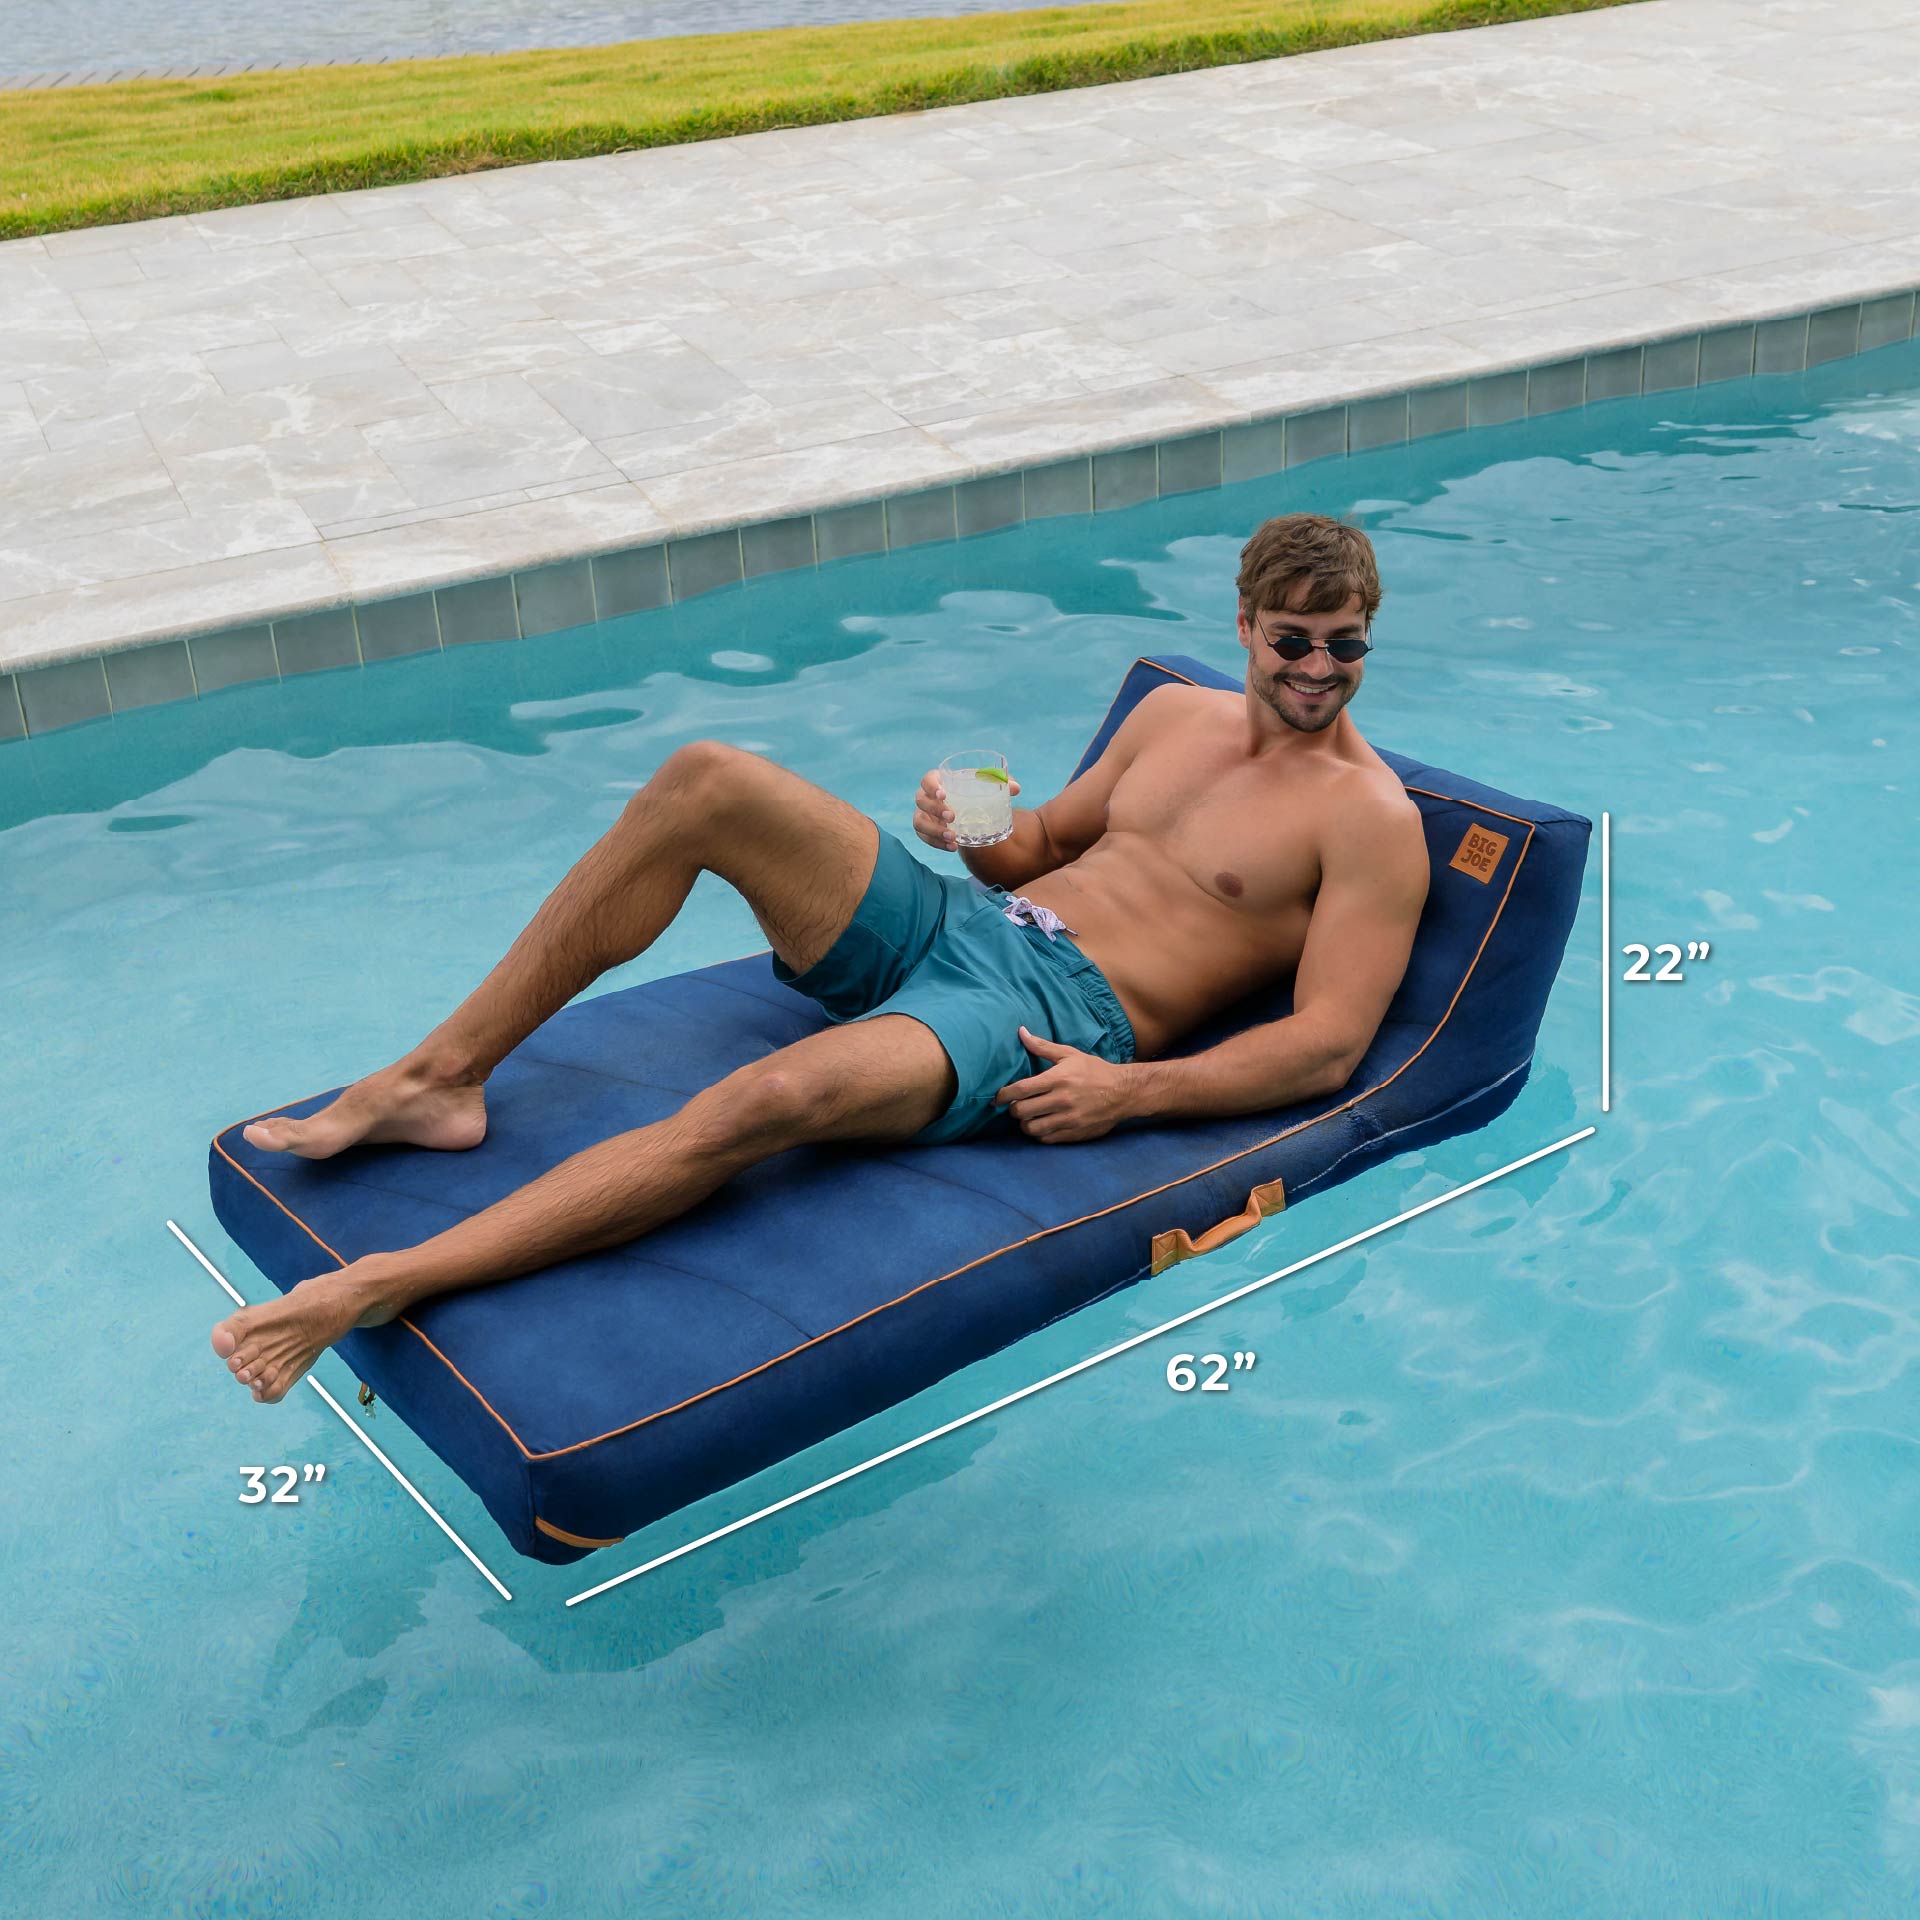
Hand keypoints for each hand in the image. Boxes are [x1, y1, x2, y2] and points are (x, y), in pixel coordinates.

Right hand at [913, 767, 1019, 851]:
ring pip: (918, 822)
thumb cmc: (974, 792)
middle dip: (935, 809)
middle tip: (953, 817)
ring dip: (934, 830)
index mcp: (939, 781)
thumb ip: (1001, 784)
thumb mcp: (986, 786)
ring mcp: (923, 815)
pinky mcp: (925, 831)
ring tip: (952, 836)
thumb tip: (1016, 788)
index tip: (944, 794)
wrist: (968, 810)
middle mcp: (926, 797)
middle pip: (921, 800)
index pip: (927, 779)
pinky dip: (937, 844)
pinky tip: (953, 847)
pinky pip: (924, 838)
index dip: (932, 786)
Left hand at [994, 1027, 1130, 1142]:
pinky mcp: (1075, 1133)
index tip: (998, 1098)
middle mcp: (1061, 1100)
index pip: (1020, 1090)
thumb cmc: (1095, 1070)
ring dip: (1025, 1123)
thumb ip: (1043, 1047)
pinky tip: (1042, 1125)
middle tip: (1016, 1106)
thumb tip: (1021, 1032)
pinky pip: (1047, 1139)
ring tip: (1029, 1117)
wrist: (1124, 1092)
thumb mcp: (1070, 1054)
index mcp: (1058, 1079)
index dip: (1003, 1095)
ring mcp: (1068, 1118)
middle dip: (1014, 1110)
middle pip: (1022, 1111)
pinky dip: (1040, 1134)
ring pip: (1032, 1128)